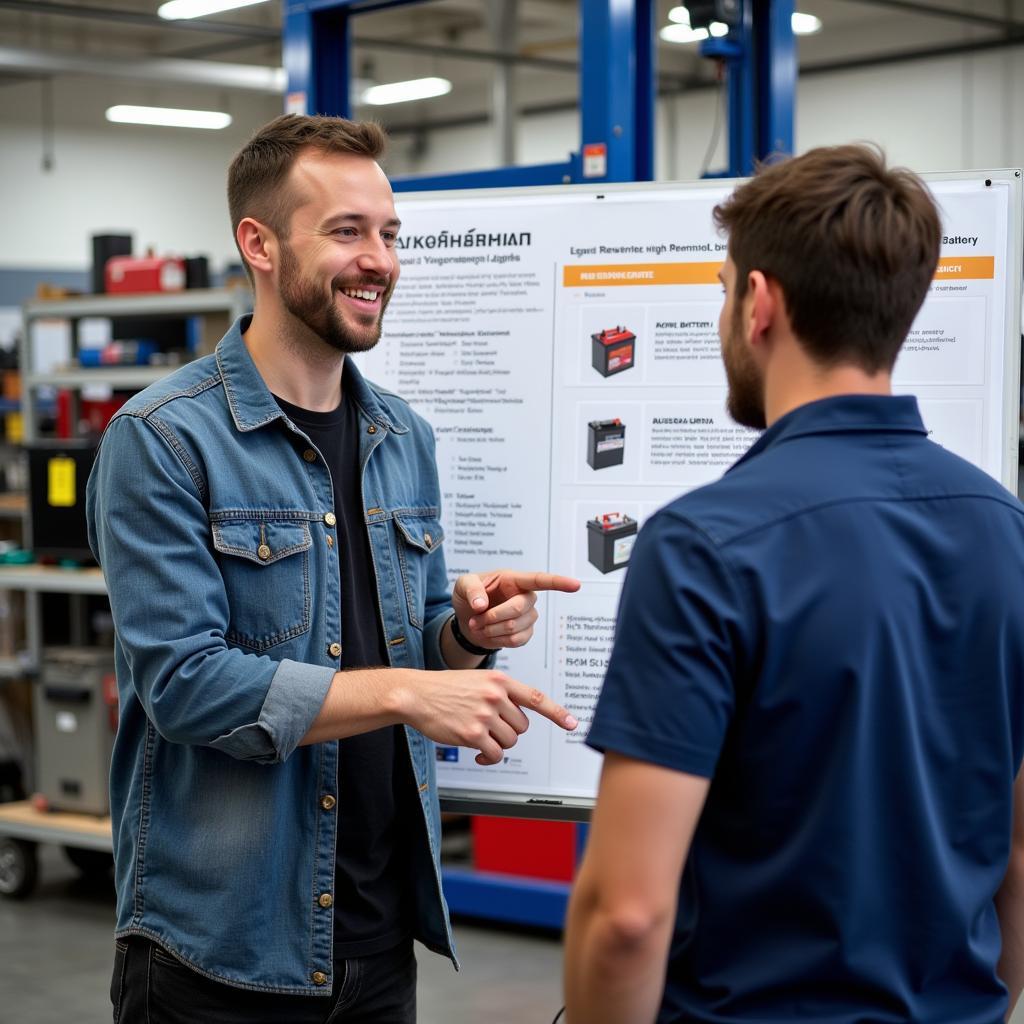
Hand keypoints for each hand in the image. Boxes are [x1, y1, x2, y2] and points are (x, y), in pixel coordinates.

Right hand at [400, 668, 577, 764]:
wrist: (416, 694)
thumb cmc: (445, 689)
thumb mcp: (477, 680)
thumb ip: (499, 694)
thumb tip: (517, 718)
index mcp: (499, 681)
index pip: (535, 698)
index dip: (556, 712)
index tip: (572, 723)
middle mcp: (495, 696)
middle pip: (522, 727)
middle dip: (508, 732)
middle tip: (490, 729)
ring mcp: (484, 715)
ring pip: (510, 741)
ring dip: (498, 745)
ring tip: (480, 738)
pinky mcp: (472, 734)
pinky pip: (494, 754)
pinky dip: (489, 758)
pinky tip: (478, 754)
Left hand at [451, 570, 580, 649]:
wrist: (468, 619)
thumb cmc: (469, 596)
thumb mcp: (462, 585)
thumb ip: (471, 589)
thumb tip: (481, 604)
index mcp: (513, 579)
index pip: (539, 580)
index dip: (558, 582)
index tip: (576, 585)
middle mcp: (525, 597)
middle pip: (518, 609)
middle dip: (493, 617)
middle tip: (475, 620)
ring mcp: (528, 616)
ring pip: (515, 627)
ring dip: (491, 630)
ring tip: (478, 626)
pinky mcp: (525, 633)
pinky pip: (516, 641)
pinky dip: (497, 640)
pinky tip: (489, 634)